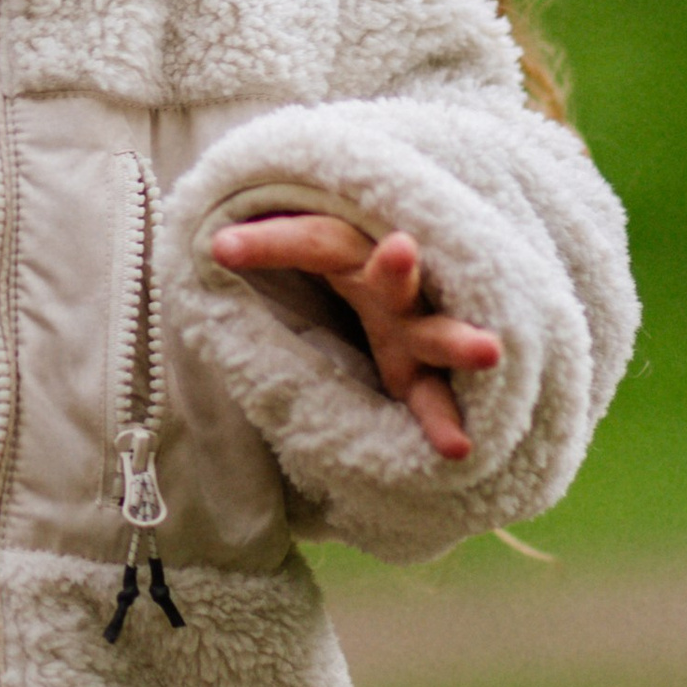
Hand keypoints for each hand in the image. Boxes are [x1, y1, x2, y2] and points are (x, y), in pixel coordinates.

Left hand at [208, 215, 498, 460]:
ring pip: (437, 334)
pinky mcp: (425, 371)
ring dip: (458, 342)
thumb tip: (199, 239)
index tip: (219, 248)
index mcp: (352, 251)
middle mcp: (390, 288)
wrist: (406, 276)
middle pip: (392, 275)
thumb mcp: (301, 252)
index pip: (312, 237)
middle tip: (402, 248)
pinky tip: (457, 449)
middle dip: (396, 266)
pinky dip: (443, 422)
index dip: (269, 241)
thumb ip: (258, 247)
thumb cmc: (333, 266)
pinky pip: (436, 397)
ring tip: (488, 351)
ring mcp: (417, 329)